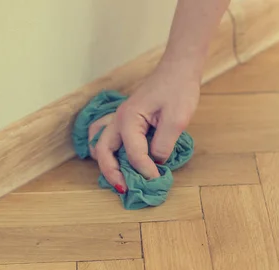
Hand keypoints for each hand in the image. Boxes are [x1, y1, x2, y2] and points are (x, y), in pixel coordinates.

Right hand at [88, 62, 200, 191]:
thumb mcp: (176, 120)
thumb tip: (156, 163)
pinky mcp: (125, 119)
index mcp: (129, 119)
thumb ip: (163, 145)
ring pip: (99, 144)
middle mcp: (118, 119)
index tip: (159, 179)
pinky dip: (105, 149)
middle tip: (124, 190)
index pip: (134, 154)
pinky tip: (115, 158)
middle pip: (104, 152)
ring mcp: (118, 118)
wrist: (179, 69)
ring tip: (117, 177)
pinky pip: (104, 135)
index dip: (146, 170)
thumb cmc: (179, 90)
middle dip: (112, 174)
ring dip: (105, 163)